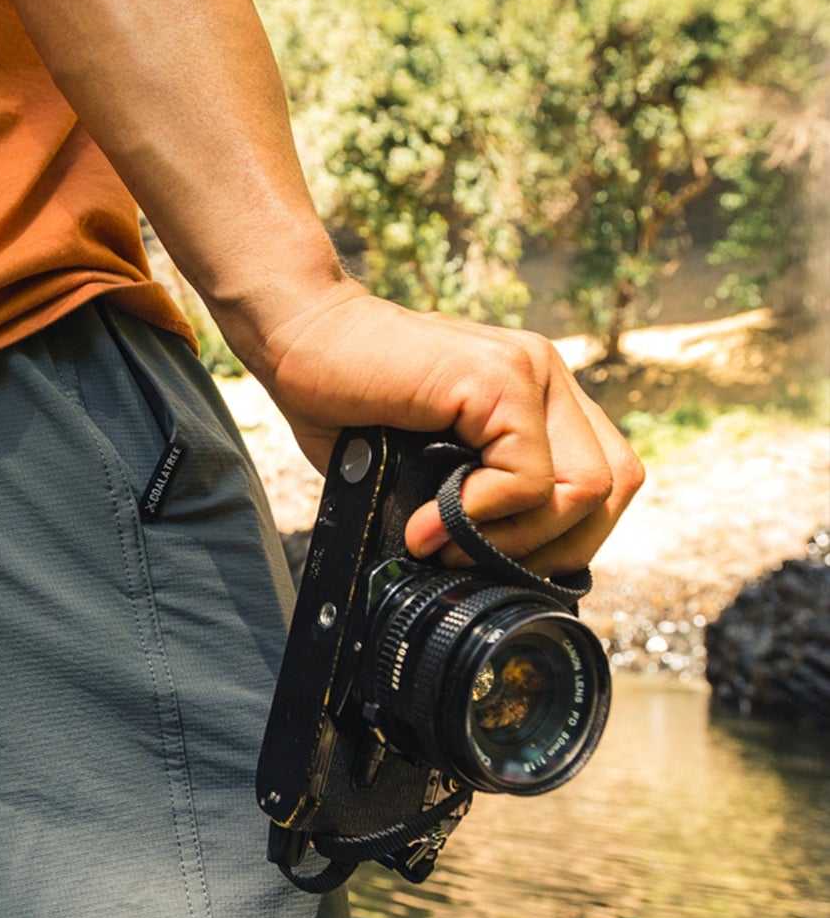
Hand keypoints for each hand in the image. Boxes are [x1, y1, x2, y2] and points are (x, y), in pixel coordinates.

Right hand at [246, 283, 643, 575]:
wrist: (302, 339)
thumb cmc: (348, 406)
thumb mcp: (424, 472)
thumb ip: (472, 506)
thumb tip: (489, 577)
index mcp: (539, 399)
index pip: (607, 481)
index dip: (562, 539)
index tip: (490, 560)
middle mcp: (548, 379)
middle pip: (615, 487)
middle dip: (551, 550)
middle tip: (476, 562)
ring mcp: (531, 373)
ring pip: (587, 489)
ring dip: (516, 539)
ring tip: (448, 544)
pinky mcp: (501, 379)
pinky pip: (528, 479)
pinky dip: (479, 518)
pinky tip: (427, 523)